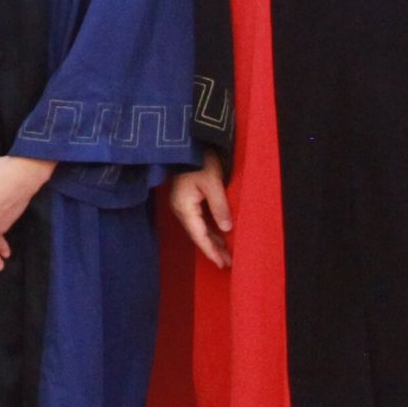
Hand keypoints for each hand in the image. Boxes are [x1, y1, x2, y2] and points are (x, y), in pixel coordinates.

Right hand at [169, 153, 232, 268]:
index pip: (199, 235)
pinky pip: (198, 219)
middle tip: (227, 264)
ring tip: (225, 254)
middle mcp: (180, 208)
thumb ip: (219, 207)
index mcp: (184, 207)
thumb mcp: (213, 183)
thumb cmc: (200, 160)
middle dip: (212, 249)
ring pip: (198, 228)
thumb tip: (227, 229)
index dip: (211, 251)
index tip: (222, 264)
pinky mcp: (186, 198)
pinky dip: (209, 229)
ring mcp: (182, 203)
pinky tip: (219, 234)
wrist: (188, 142)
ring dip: (212, 240)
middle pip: (198, 234)